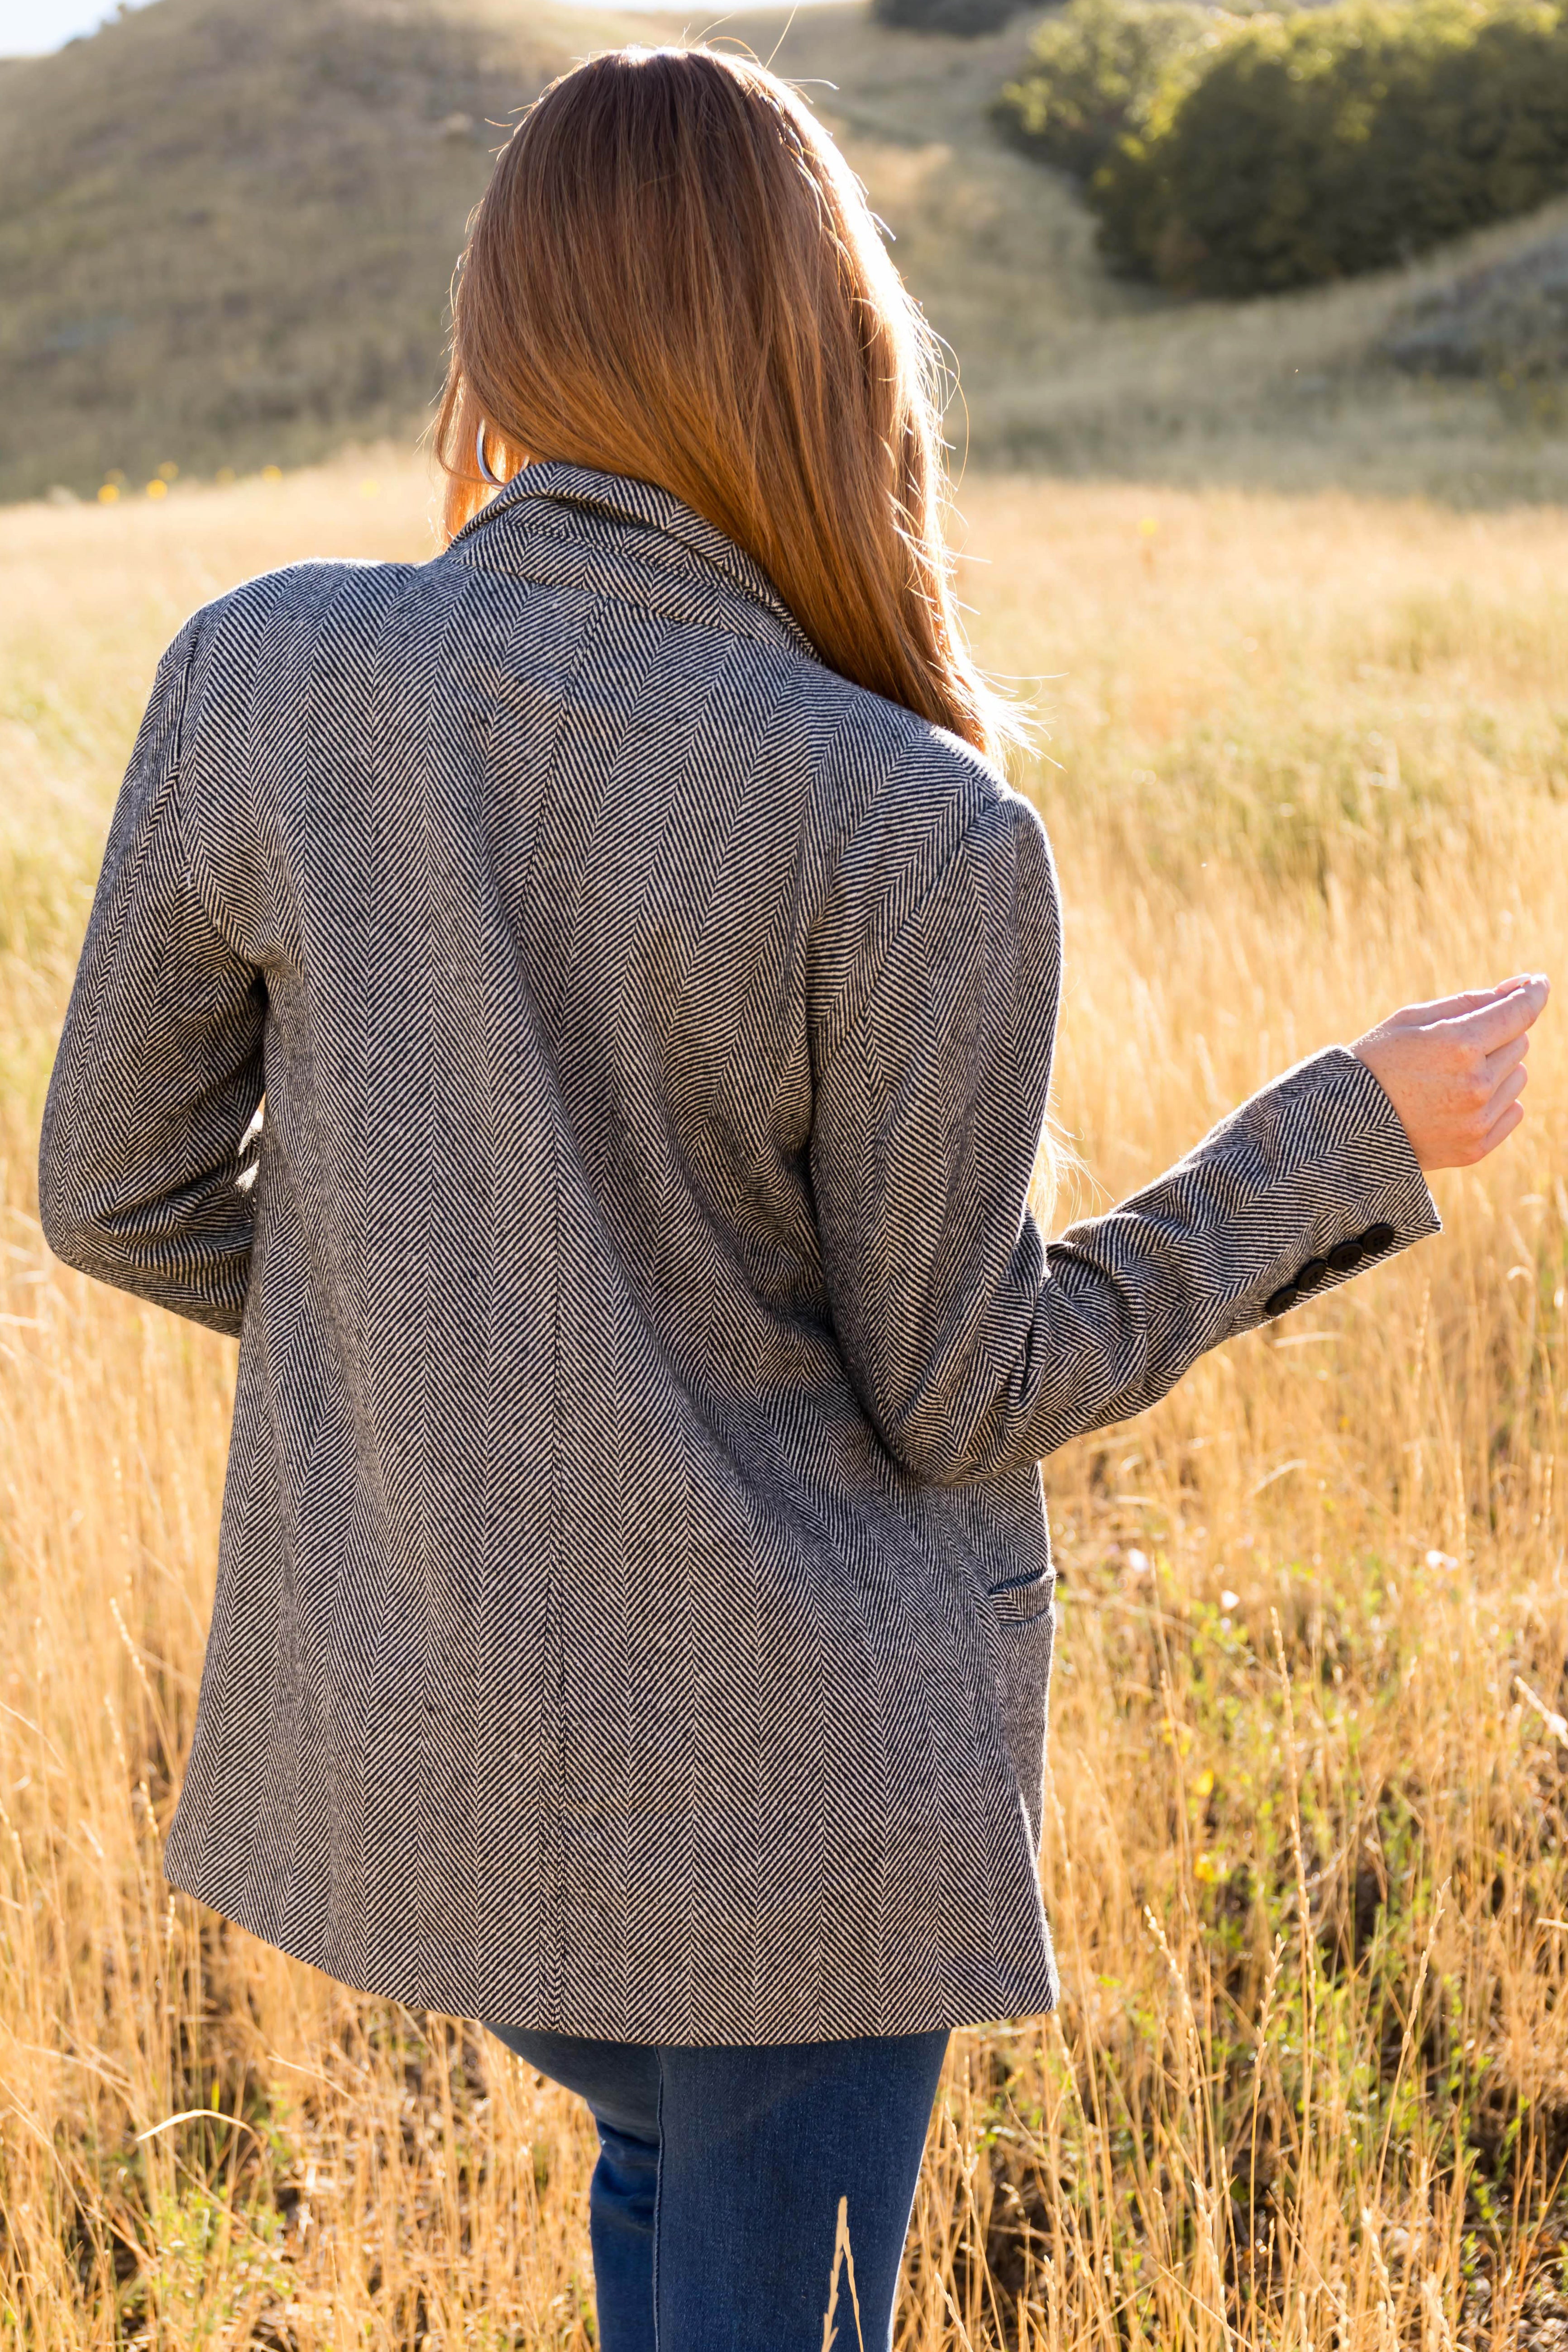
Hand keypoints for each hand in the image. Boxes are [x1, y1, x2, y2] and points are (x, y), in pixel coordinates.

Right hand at [1353, 974, 1549, 1170]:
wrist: (1345, 1127)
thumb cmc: (1377, 1061)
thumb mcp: (1412, 1019)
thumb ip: (1471, 1001)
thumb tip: (1522, 988)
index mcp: (1459, 1044)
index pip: (1520, 1012)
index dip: (1532, 992)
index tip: (1537, 984)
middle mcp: (1476, 1083)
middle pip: (1519, 1042)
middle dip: (1496, 1036)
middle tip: (1455, 1046)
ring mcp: (1478, 1119)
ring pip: (1518, 1075)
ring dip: (1496, 1069)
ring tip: (1451, 1077)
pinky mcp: (1477, 1147)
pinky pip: (1513, 1110)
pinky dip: (1495, 1100)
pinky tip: (1457, 1101)